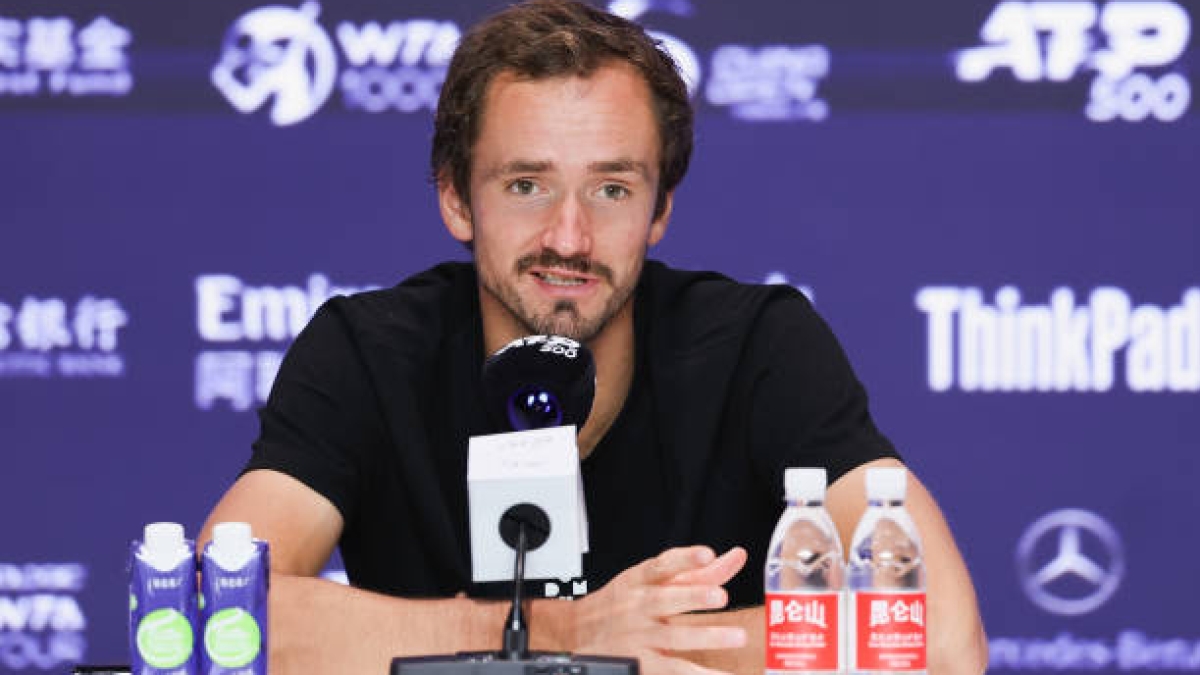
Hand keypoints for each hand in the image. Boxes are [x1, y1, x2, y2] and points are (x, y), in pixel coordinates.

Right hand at [570, 546, 748, 674]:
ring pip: (674, 636)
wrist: (577, 631)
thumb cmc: (623, 602)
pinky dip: (700, 674)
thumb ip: (696, 570)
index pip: (662, 565)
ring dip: (706, 637)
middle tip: (720, 596)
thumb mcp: (650, 579)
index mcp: (640, 580)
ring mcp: (640, 636)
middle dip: (694, 596)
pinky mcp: (643, 662)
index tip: (706, 554)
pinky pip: (674, 669)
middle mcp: (639, 605)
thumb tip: (737, 556)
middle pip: (666, 599)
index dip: (684, 559)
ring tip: (736, 636)